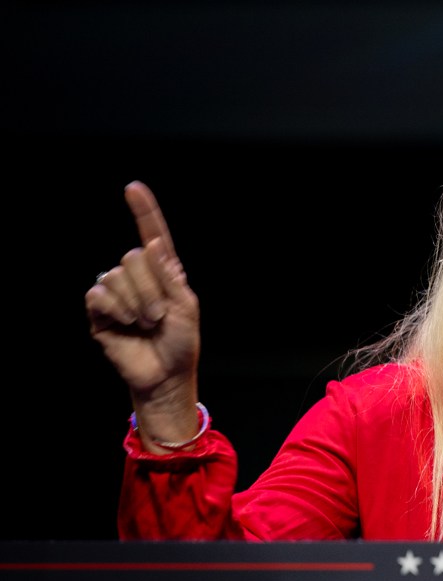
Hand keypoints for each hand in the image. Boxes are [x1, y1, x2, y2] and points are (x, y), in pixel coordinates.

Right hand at [85, 182, 201, 446]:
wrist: (164, 374)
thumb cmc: (180, 343)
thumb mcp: (186, 309)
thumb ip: (170, 278)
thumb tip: (151, 245)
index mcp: (163, 272)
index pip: (152, 235)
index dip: (143, 211)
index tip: (133, 188)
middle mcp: (138, 276)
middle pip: (133, 257)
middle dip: (151, 290)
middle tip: (159, 317)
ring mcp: (117, 291)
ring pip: (117, 276)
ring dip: (136, 304)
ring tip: (145, 325)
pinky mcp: (99, 309)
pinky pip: (99, 294)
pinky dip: (116, 310)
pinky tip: (125, 325)